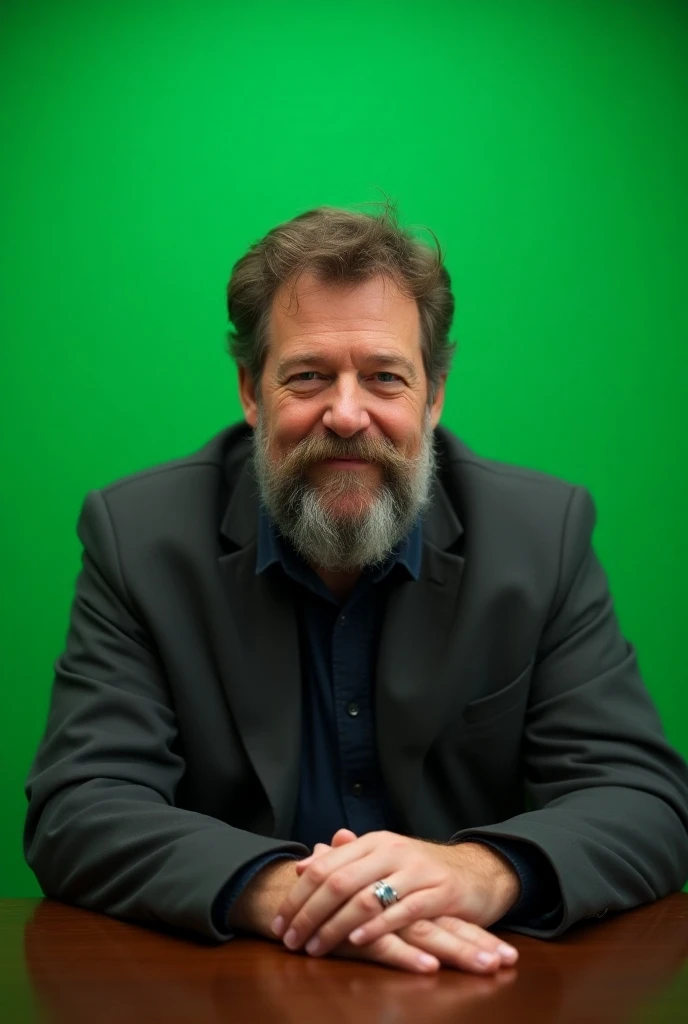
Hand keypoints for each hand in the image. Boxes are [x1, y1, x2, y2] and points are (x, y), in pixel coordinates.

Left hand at [273, 828, 520, 960]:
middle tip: (290, 940)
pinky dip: (377, 926)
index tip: (279, 921)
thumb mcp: (383, 859)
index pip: (325, 866)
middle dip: (309, 914)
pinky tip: (358, 941)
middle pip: (339, 882)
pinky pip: (403, 910)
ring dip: (335, 926)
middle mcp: (392, 850)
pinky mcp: (439, 892)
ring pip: (366, 897)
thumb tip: (305, 863)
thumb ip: (346, 860)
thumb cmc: (422, 870)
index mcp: (374, 842)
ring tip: (316, 947)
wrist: (477, 871)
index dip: (298, 895)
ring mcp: (416, 870)